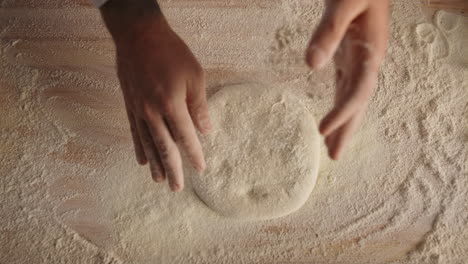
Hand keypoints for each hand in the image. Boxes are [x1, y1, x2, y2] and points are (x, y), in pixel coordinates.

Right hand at [101, 2, 210, 191]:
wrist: (139, 35)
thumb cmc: (171, 52)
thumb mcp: (194, 76)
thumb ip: (199, 106)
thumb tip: (206, 131)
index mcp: (171, 104)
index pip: (185, 137)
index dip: (194, 154)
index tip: (200, 169)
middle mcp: (152, 112)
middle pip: (164, 147)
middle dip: (172, 168)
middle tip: (176, 188)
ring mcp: (138, 110)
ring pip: (148, 143)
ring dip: (155, 164)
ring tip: (160, 180)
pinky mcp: (130, 105)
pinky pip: (135, 132)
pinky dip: (139, 147)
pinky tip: (142, 160)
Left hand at [305, 0, 388, 159]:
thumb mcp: (343, 4)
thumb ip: (328, 32)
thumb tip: (311, 64)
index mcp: (371, 52)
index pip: (357, 92)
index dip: (342, 114)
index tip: (322, 132)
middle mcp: (369, 61)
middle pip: (358, 103)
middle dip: (347, 130)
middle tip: (334, 156)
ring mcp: (361, 60)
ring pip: (352, 98)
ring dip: (343, 122)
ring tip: (332, 146)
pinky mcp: (351, 56)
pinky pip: (346, 86)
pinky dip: (339, 104)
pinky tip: (333, 116)